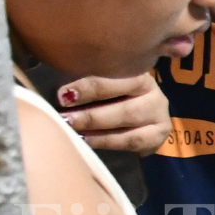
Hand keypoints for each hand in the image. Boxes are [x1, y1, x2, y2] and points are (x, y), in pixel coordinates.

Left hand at [55, 73, 174, 155]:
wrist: (133, 119)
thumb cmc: (108, 96)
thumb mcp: (100, 84)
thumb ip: (85, 83)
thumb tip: (55, 86)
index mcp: (138, 73)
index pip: (118, 77)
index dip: (90, 86)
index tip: (63, 95)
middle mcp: (153, 93)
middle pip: (126, 106)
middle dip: (92, 114)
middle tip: (65, 119)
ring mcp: (159, 116)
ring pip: (130, 123)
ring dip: (99, 130)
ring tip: (75, 132)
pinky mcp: (158, 136)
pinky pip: (132, 141)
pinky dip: (107, 142)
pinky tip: (87, 142)